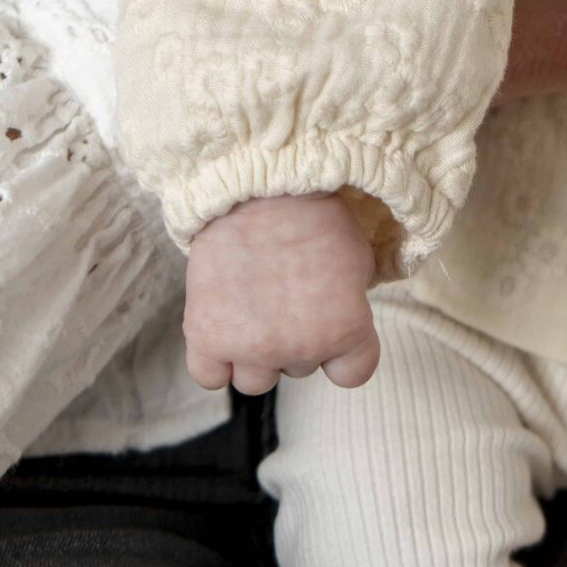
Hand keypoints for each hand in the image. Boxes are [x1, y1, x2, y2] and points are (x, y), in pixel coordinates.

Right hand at [182, 192, 379, 395]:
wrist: (260, 188)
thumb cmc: (314, 214)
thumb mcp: (358, 257)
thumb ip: (352, 302)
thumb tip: (339, 313)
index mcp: (346, 330)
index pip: (352, 373)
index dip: (342, 353)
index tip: (330, 328)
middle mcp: (301, 348)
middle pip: (300, 368)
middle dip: (294, 338)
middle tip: (282, 294)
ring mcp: (252, 347)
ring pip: (255, 379)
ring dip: (254, 353)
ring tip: (250, 309)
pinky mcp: (207, 337)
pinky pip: (210, 377)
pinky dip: (214, 361)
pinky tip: (220, 331)